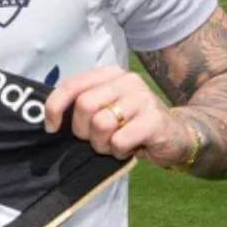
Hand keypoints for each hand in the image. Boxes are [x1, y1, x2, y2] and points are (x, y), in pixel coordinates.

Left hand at [44, 65, 195, 166]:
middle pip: (84, 105)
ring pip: (101, 124)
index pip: (71, 85)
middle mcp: (126, 81)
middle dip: (81, 131)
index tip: (52, 128)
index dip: (55, 108)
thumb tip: (49, 116)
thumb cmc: (130, 123)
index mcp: (109, 74)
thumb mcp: (104, 107)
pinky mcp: (155, 120)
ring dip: (101, 144)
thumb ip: (80, 104)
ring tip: (112, 145)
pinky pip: (119, 141)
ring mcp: (143, 99)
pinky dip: (118, 152)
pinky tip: (129, 149)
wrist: (177, 136)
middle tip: (94, 140)